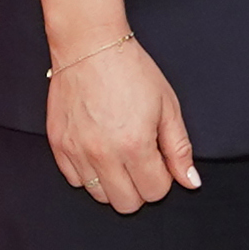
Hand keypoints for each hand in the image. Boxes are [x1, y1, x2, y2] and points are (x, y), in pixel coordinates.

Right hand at [46, 33, 199, 212]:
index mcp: (135, 145)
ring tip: (118, 154)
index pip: (155, 192)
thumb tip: (190, 182)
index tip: (159, 158)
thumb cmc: (131, 70)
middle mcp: (103, 154)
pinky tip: (97, 150)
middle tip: (141, 160)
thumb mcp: (168, 106)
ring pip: (99, 196)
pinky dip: (88, 172)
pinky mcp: (58, 144)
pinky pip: (74, 180)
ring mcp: (76, 151)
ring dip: (113, 182)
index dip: (162, 177)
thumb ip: (179, 149)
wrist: (89, 45)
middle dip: (140, 186)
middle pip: (127, 204)